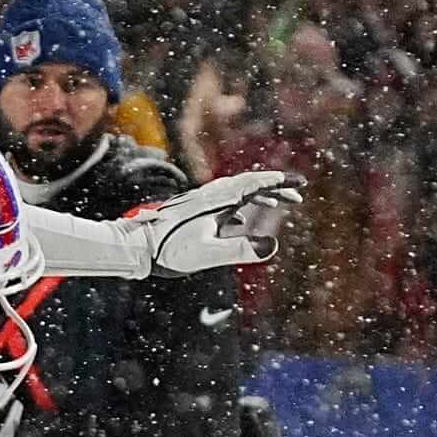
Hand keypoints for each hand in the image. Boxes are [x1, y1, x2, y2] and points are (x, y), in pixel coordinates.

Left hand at [138, 171, 301, 274]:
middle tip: (296, 196)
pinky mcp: (192, 212)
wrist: (136, 247)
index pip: (256, 184)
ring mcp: (201, 203)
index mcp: (219, 200)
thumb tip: (272, 246)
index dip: (281, 182)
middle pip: (249, 184)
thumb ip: (240, 250)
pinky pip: (223, 204)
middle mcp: (211, 196)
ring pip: (236, 193)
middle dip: (275, 188)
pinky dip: (240, 207)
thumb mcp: (208, 253)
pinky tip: (241, 221)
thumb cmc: (168, 251)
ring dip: (259, 196)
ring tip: (276, 205)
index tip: (301, 183)